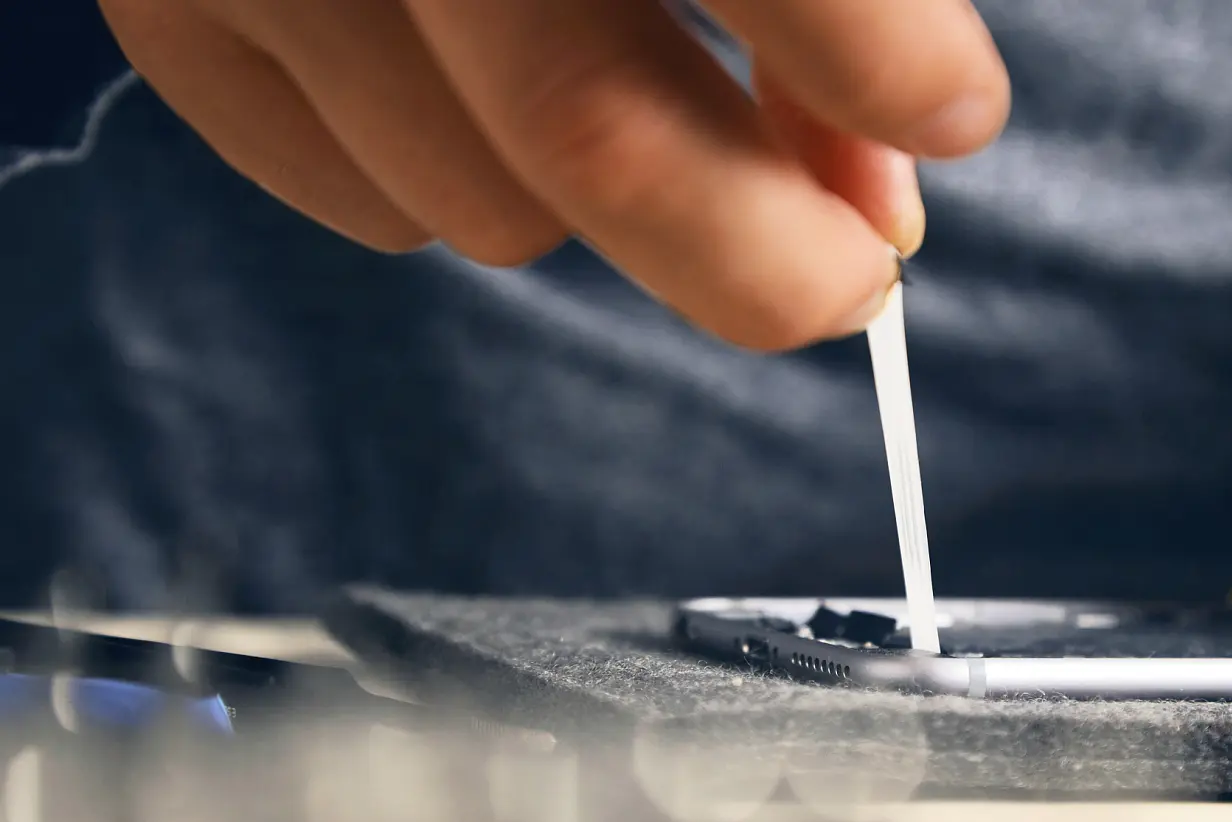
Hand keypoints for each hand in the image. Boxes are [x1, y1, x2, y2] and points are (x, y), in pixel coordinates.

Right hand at [98, 0, 1008, 348]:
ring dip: (608, 202)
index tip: (951, 115)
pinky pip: (377, 207)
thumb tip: (884, 182)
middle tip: (852, 276)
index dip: (881, 64)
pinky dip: (475, 183)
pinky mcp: (171, 12)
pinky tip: (484, 76)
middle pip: (598, 138)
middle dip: (767, 259)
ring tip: (626, 80)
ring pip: (489, 210)